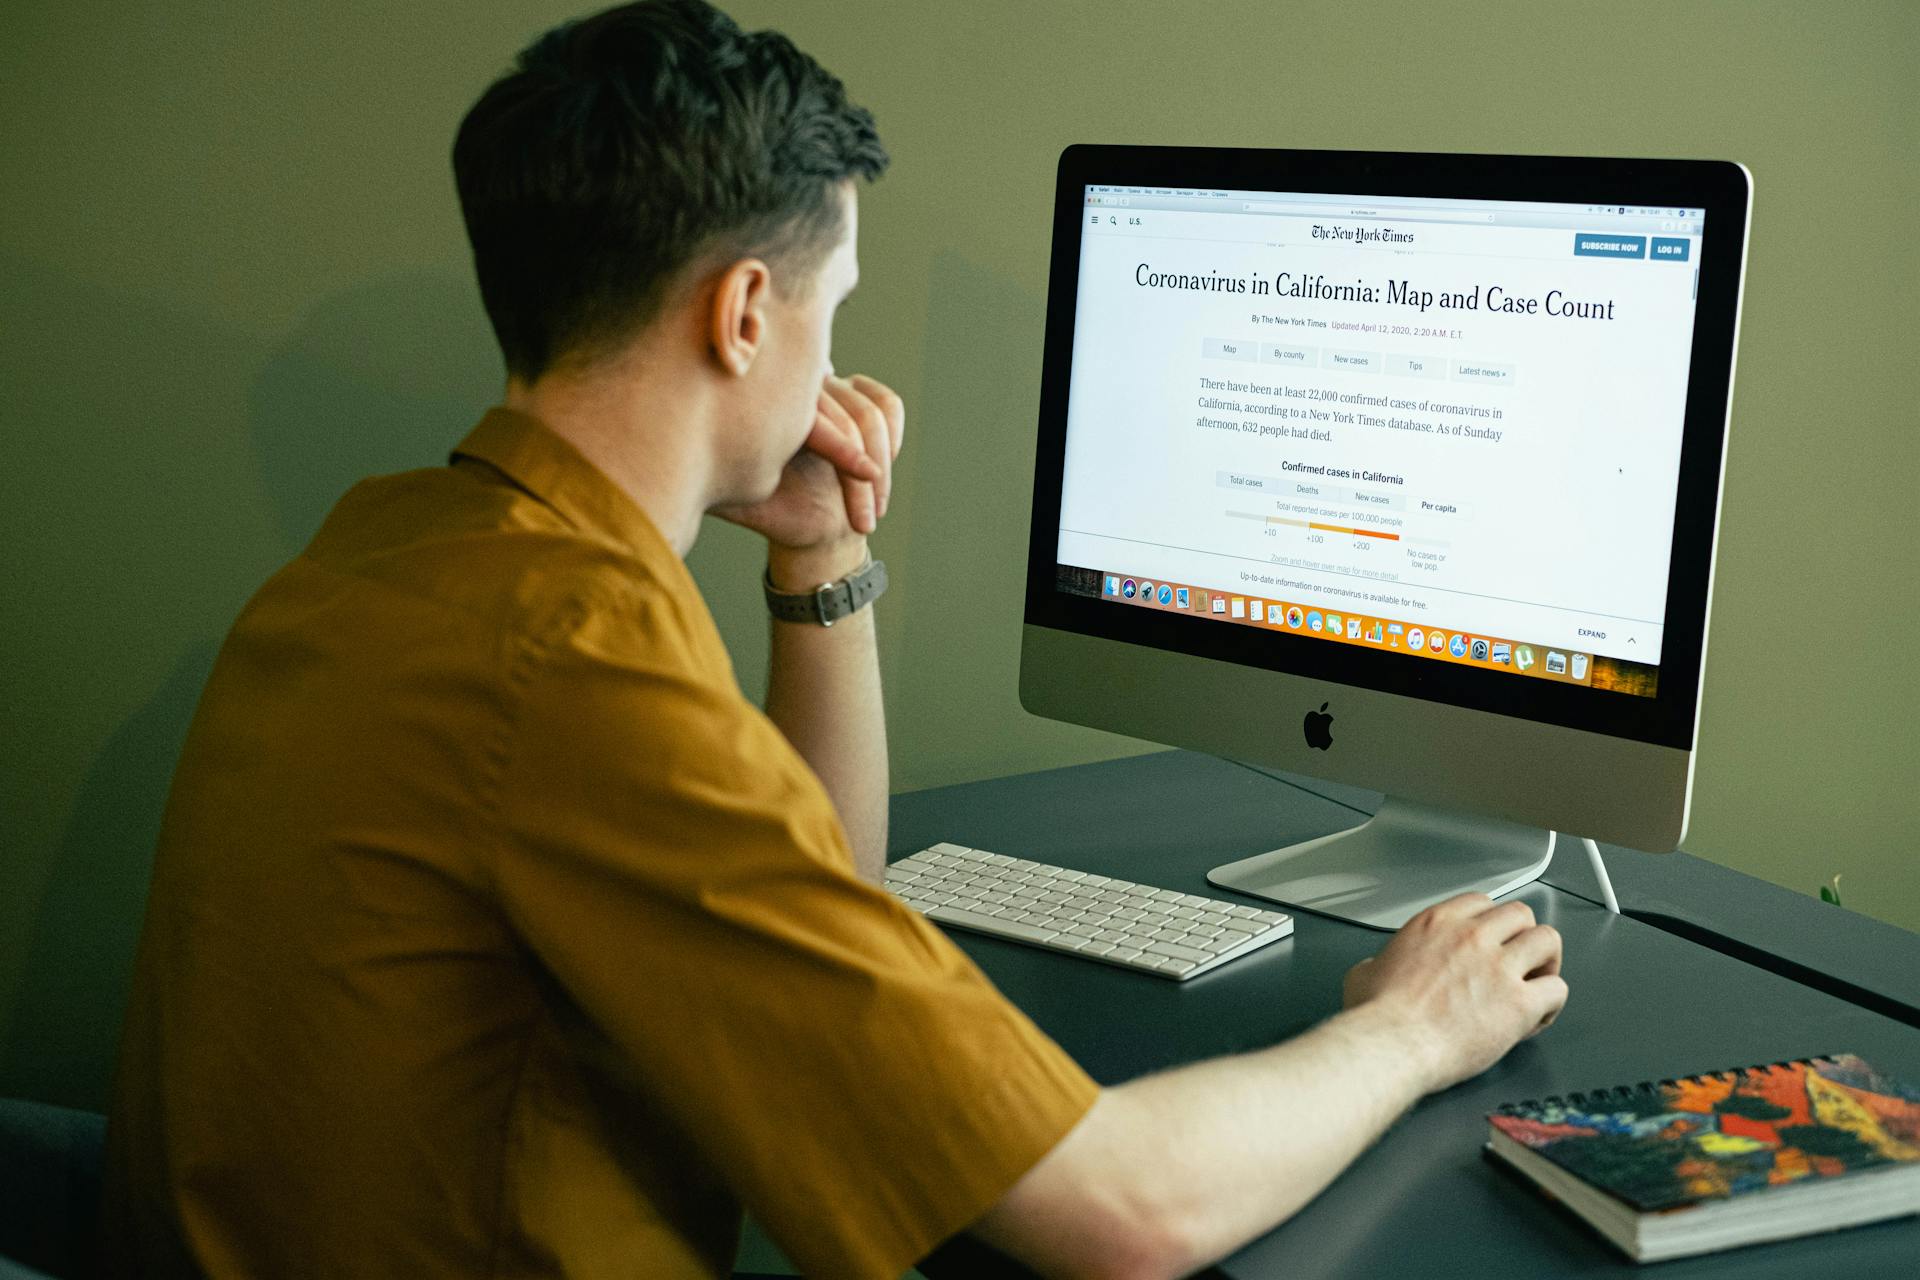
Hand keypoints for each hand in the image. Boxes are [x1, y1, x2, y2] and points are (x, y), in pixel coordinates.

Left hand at [713, 374, 905, 562]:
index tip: (863, 478)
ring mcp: (834, 390)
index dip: (841, 447)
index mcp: (768, 408)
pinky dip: (893, 437)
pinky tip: (882, 472)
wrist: (811, 523)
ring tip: (868, 517)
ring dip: (880, 467)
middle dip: (860, 474)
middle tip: (864, 522)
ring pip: (871, 414)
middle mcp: (801, 391)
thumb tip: (690, 477)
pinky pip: (889, 405)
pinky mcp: (864, 396)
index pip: (811, 417)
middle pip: (845, 416)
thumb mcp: (738, 501)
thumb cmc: (771, 513)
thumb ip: (718, 486)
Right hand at [1342, 894, 1566, 1093]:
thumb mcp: (1363, 973)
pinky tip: (1537, 1017)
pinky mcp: (1519, 1002)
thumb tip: (1374, 971)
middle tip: (1518, 960)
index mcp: (1437, 923)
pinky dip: (1552, 1003)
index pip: (1482, 902)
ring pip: (1548, 940)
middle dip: (1523, 936)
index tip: (1490, 941)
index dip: (1491, 923)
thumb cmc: (1379, 1016)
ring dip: (1546, 961)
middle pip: (1521, 914)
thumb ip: (1377, 963)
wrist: (1393, 1044)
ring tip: (1537, 981)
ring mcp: (1499, 967)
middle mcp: (1472, 936)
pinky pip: (1557, 990)